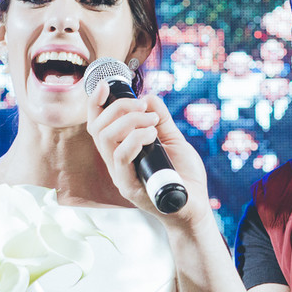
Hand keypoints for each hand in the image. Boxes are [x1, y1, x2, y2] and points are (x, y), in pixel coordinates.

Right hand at [85, 83, 214, 226]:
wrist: (196, 206)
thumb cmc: (184, 176)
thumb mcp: (173, 141)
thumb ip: (161, 120)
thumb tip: (148, 97)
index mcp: (121, 150)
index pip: (98, 125)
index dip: (95, 104)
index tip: (105, 85)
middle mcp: (115, 163)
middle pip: (98, 128)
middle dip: (119, 108)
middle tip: (144, 108)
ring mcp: (120, 176)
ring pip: (106, 139)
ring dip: (130, 122)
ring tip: (153, 123)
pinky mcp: (129, 187)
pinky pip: (121, 157)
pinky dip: (136, 139)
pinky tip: (152, 136)